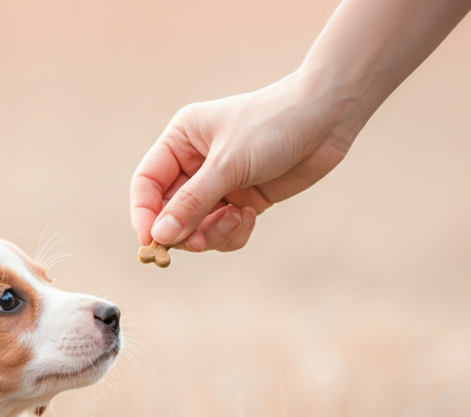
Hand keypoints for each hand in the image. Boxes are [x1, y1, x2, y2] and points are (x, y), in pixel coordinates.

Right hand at [129, 73, 359, 252]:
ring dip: (213, 233)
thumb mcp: (228, 164)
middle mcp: (195, 162)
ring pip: (198, 226)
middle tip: (199, 243)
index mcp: (181, 140)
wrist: (326, 120)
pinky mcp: (244, 199)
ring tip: (237, 221)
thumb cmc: (273, 126)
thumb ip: (193, 202)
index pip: (147, 184)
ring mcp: (221, 183)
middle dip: (185, 230)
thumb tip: (161, 235)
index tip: (151, 242)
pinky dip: (233, 233)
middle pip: (170, 211)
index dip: (145, 214)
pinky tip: (250, 218)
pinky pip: (224, 230)